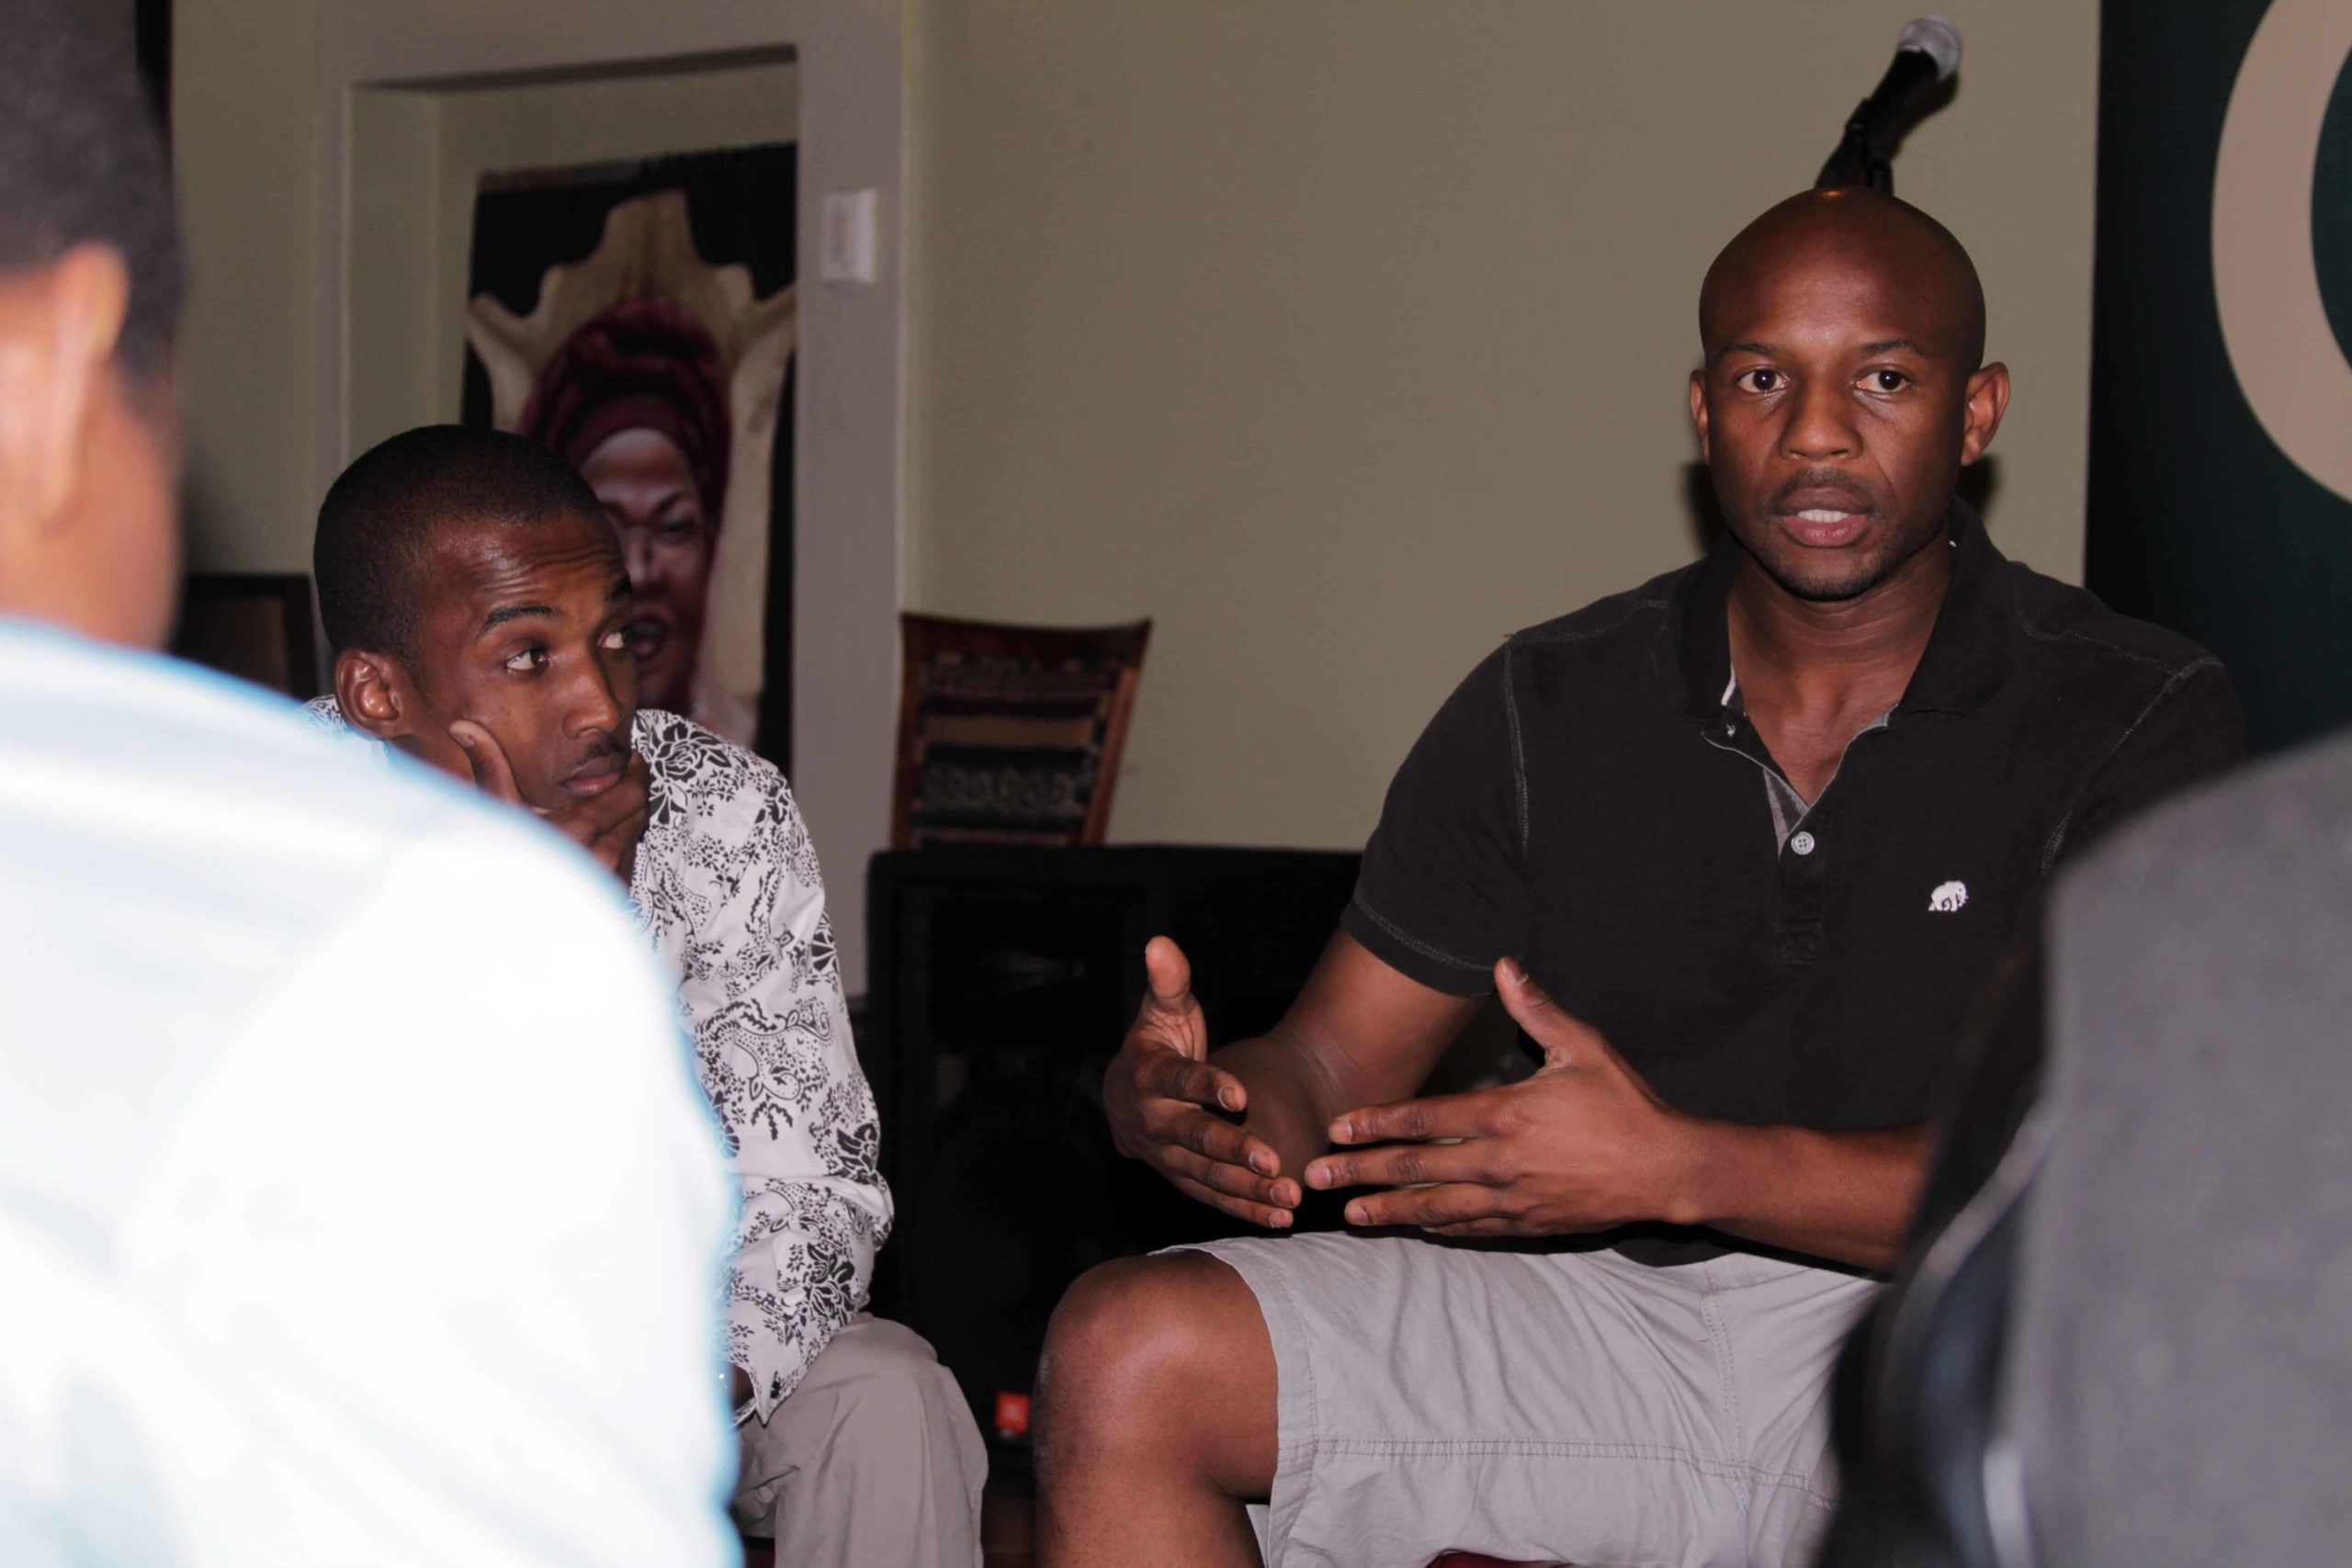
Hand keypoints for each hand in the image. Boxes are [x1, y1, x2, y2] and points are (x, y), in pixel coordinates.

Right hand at [449, 720, 649, 884]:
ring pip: (636, 835)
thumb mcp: (495, 816)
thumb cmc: (496, 866)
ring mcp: (613, 879)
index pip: (633, 791)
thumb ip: (491, 769)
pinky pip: (630, 860)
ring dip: (626, 819)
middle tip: (618, 776)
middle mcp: (606, 855)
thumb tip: (465, 726)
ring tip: (605, 806)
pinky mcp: (615, 897)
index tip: (628, 758)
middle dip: (631, 791)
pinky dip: (621, 844)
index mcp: (581, 830)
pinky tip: (599, 840)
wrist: (503, 928)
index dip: (634, 771)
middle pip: (639, 810)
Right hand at [1103, 937, 1298, 1227]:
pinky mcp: (1184, 1180)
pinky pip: (1215, 1198)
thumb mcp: (1159, 1010)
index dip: (1207, 1088)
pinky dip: (1246, 1210)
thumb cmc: (1154, 1043)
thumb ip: (1168, 981)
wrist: (1125, 1096)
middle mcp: (1155, 1123)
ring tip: (1288, 1196)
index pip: (1178, 1082)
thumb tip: (1160, 942)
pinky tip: (1281, 1219)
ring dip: (1248, 1190)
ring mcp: (1168, 1158)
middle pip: (1195, 1139)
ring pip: (1208, 1177)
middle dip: (1234, 1151)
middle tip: (1274, 1161)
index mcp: (1148, 1078)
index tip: (1241, 1096)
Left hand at [1303, 957, 1698, 1235]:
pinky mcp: (1529, 1224)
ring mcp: (1513, 1199)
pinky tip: (1412, 1226)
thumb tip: (1504, 963)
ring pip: (1436, 1207)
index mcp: (1507, 1114)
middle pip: (1416, 1168)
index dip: (1375, 1123)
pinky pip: (1471, 1228)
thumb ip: (1537, 1008)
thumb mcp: (1584, 1047)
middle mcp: (1501, 1161)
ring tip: (1349, 1216)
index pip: (1424, 1120)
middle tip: (1315, 1177)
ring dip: (1388, 1211)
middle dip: (1361, 1173)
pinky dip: (1437, 1227)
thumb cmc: (1625, 1104)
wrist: (1667, 1169)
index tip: (1337, 1128)